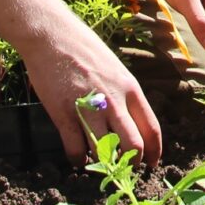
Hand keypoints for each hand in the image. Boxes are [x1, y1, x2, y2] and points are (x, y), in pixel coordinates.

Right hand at [19, 23, 162, 166]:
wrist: (51, 34)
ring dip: (102, 163)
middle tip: (122, 169)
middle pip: (133, 145)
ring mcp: (89, 107)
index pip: (152, 128)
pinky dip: (78, 160)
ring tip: (97, 164)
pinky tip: (77, 159)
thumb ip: (122, 94)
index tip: (150, 164)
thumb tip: (128, 121)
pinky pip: (76, 149)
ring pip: (105, 150)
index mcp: (130, 88)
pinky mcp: (65, 113)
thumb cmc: (82, 49)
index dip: (153, 152)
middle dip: (130, 163)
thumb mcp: (114, 68)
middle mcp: (114, 100)